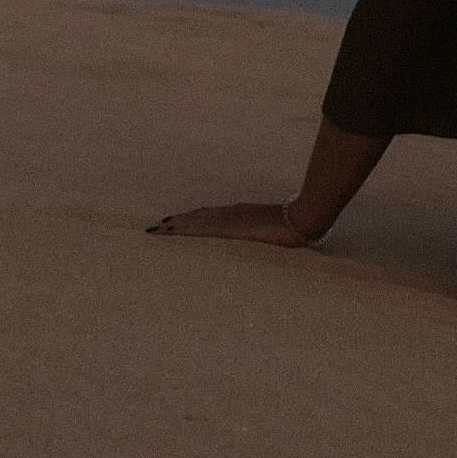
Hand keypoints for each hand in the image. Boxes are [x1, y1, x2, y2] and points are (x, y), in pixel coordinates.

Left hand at [147, 199, 325, 245]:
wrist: (301, 220)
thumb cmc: (294, 228)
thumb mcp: (275, 234)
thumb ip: (266, 237)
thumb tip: (268, 244)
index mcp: (240, 215)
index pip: (209, 217)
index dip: (191, 219)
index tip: (175, 223)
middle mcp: (231, 213)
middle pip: (197, 216)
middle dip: (176, 222)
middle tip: (156, 228)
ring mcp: (229, 219)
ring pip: (195, 220)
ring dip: (175, 225)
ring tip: (158, 230)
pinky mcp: (229, 227)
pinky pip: (201, 228)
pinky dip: (184, 229)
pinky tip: (173, 232)